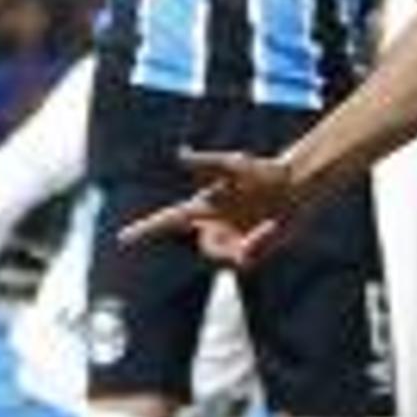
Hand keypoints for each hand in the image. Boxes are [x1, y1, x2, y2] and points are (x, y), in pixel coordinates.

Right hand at [124, 146, 310, 266]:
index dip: (144, 230)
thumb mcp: (235, 164)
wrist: (294, 185)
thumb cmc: (263, 170)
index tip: (122, 238)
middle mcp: (213, 225)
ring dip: (244, 246)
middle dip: (222, 244)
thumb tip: (178, 154)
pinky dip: (258, 247)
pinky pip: (246, 261)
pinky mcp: (251, 250)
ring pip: (226, 258)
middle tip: (243, 232)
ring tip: (266, 226)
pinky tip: (271, 229)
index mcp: (203, 207)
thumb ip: (206, 162)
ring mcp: (231, 239)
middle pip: (206, 248)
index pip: (167, 221)